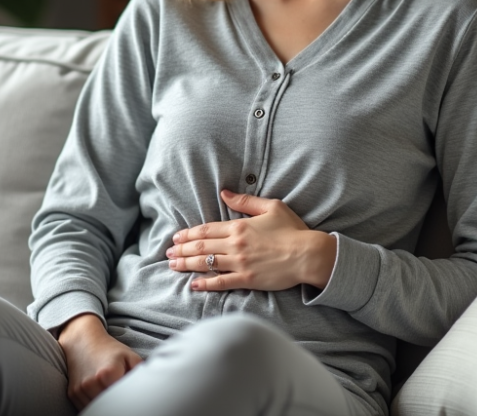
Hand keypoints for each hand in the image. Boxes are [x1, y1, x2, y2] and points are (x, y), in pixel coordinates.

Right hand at [57, 313, 142, 409]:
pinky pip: (86, 407)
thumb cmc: (110, 349)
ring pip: (97, 408)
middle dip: (117, 403)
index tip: (130, 396)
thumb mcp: (129, 356)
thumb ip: (140, 372)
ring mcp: (80, 389)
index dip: (127, 399)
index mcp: (108, 373)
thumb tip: (149, 389)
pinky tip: (99, 395)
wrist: (82, 339)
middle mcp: (91, 383)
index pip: (121, 398)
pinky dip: (94, 405)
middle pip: (109, 405)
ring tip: (111, 394)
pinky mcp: (73, 393)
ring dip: (104, 405)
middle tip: (122, 397)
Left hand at [166, 189, 336, 291]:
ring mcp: (240, 263)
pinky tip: (193, 284)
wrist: (308, 254)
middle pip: (201, 247)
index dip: (188, 234)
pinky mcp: (247, 280)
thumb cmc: (292, 229)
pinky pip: (221, 282)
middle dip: (181, 249)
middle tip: (168, 252)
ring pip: (206, 264)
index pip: (206, 230)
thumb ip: (245, 201)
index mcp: (239, 226)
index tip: (176, 237)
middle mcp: (235, 244)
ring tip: (173, 266)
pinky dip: (205, 283)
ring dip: (187, 264)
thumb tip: (224, 193)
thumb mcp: (271, 207)